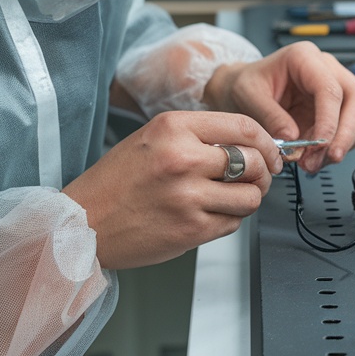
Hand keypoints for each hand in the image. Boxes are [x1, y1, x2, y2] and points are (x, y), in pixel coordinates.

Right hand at [64, 111, 282, 269]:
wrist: (84, 223)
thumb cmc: (117, 181)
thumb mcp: (153, 138)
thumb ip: (198, 136)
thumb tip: (250, 144)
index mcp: (173, 127)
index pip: (244, 126)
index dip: (266, 141)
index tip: (270, 152)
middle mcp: (183, 158)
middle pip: (254, 161)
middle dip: (262, 172)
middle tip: (256, 178)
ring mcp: (188, 196)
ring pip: (250, 196)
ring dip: (248, 199)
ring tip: (231, 198)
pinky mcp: (191, 229)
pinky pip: (233, 223)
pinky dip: (229, 219)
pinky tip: (210, 214)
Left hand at [203, 41, 354, 172]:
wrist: (242, 88)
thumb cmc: (245, 84)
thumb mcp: (247, 96)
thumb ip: (269, 116)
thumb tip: (293, 138)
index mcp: (304, 57)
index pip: (330, 88)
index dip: (329, 120)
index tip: (319, 145)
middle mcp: (326, 69)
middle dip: (346, 133)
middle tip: (328, 157)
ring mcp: (335, 88)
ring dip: (341, 144)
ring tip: (311, 162)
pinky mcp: (335, 109)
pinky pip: (350, 130)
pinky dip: (336, 148)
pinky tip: (315, 158)